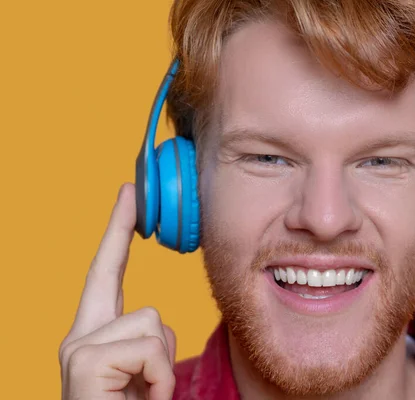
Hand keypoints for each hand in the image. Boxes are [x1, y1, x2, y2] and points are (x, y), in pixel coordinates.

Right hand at [59, 183, 175, 399]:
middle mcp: (79, 337)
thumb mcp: (144, 375)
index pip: (107, 271)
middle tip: (142, 382)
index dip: (117, 230)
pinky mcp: (83, 361)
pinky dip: (157, 381)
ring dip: (161, 369)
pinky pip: (150, 349)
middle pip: (142, 301)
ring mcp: (77, 347)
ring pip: (154, 325)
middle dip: (156, 340)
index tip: (127, 192)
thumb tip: (160, 325)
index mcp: (96, 336)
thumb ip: (148, 343)